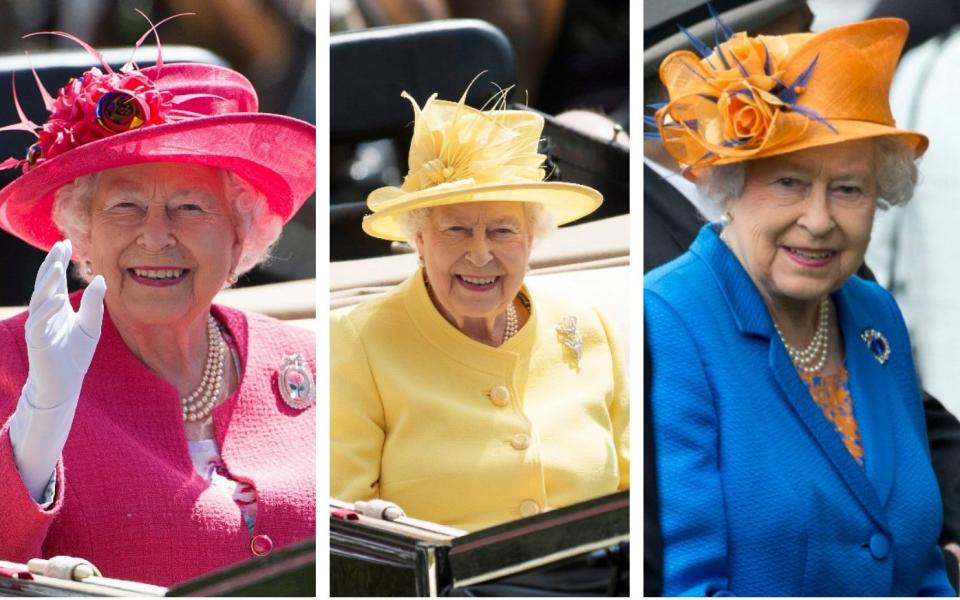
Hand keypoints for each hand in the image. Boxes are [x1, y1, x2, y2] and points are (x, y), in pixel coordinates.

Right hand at [23, 239, 105, 407]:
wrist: (64, 384)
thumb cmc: (75, 355)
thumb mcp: (91, 326)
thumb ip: (94, 304)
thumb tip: (100, 279)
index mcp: (56, 307)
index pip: (56, 279)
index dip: (59, 261)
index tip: (66, 242)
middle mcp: (45, 312)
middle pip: (46, 283)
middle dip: (51, 264)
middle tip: (60, 245)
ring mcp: (39, 325)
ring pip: (39, 298)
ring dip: (48, 281)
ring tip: (58, 265)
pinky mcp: (38, 341)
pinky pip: (40, 322)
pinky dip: (49, 309)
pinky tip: (59, 298)